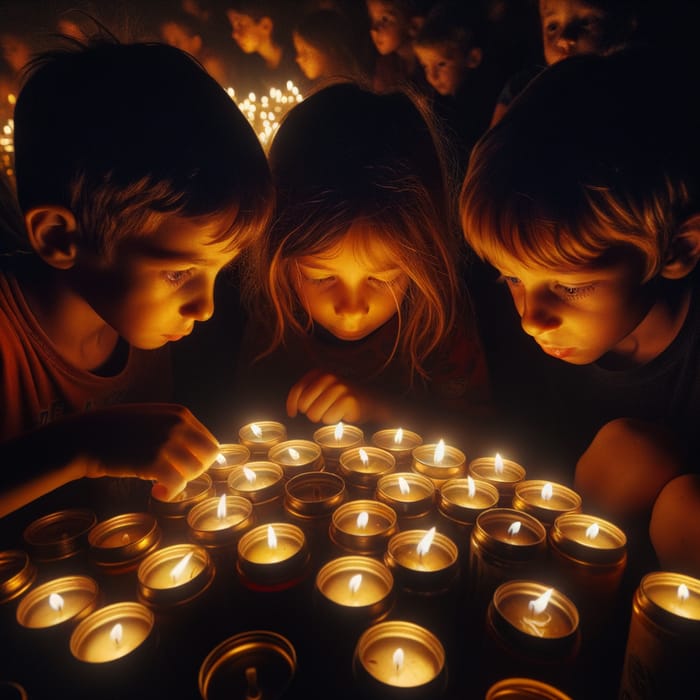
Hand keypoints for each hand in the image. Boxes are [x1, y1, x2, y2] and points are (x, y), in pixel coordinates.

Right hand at [78, 403, 219, 500]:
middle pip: (208, 456)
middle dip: (195, 471)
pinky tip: (157, 493)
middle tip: (175, 477)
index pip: (209, 441)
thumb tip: (197, 451)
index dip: (199, 459)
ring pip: (194, 471)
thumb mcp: (152, 417)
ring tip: (160, 485)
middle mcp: (178, 425)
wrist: (85, 437)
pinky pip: (178, 484)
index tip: (182, 467)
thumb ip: (175, 428)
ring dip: (180, 483)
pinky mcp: (154, 461)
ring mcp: (167, 442)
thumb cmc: (116, 431)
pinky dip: (170, 493)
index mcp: (180, 414)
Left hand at [286, 369, 383, 423]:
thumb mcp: (320, 391)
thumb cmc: (339, 399)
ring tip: (332, 412)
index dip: (292, 405)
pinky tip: (341, 415)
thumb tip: (291, 411)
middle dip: (311, 412)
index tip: (293, 413)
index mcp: (319, 372)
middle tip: (322, 411)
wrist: (368, 401)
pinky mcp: (348, 400)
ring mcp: (339, 388)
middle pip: (304, 405)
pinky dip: (333, 421)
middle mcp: (328, 377)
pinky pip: (328, 418)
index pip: (297, 390)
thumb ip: (304, 395)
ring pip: (314, 414)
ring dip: (322, 418)